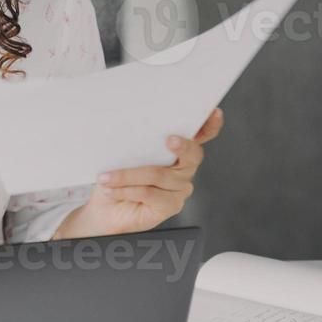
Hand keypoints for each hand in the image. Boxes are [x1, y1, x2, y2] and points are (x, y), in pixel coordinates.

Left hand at [54, 109, 224, 238]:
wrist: (106, 209)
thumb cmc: (116, 178)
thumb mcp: (123, 154)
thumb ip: (135, 142)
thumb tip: (131, 126)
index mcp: (176, 150)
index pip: (201, 135)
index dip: (210, 124)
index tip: (214, 112)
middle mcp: (183, 168)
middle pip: (192, 154)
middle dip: (182, 145)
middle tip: (169, 139)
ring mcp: (179, 188)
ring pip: (159, 174)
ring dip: (128, 175)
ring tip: (106, 177)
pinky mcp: (170, 206)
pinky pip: (149, 193)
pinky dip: (127, 190)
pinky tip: (113, 190)